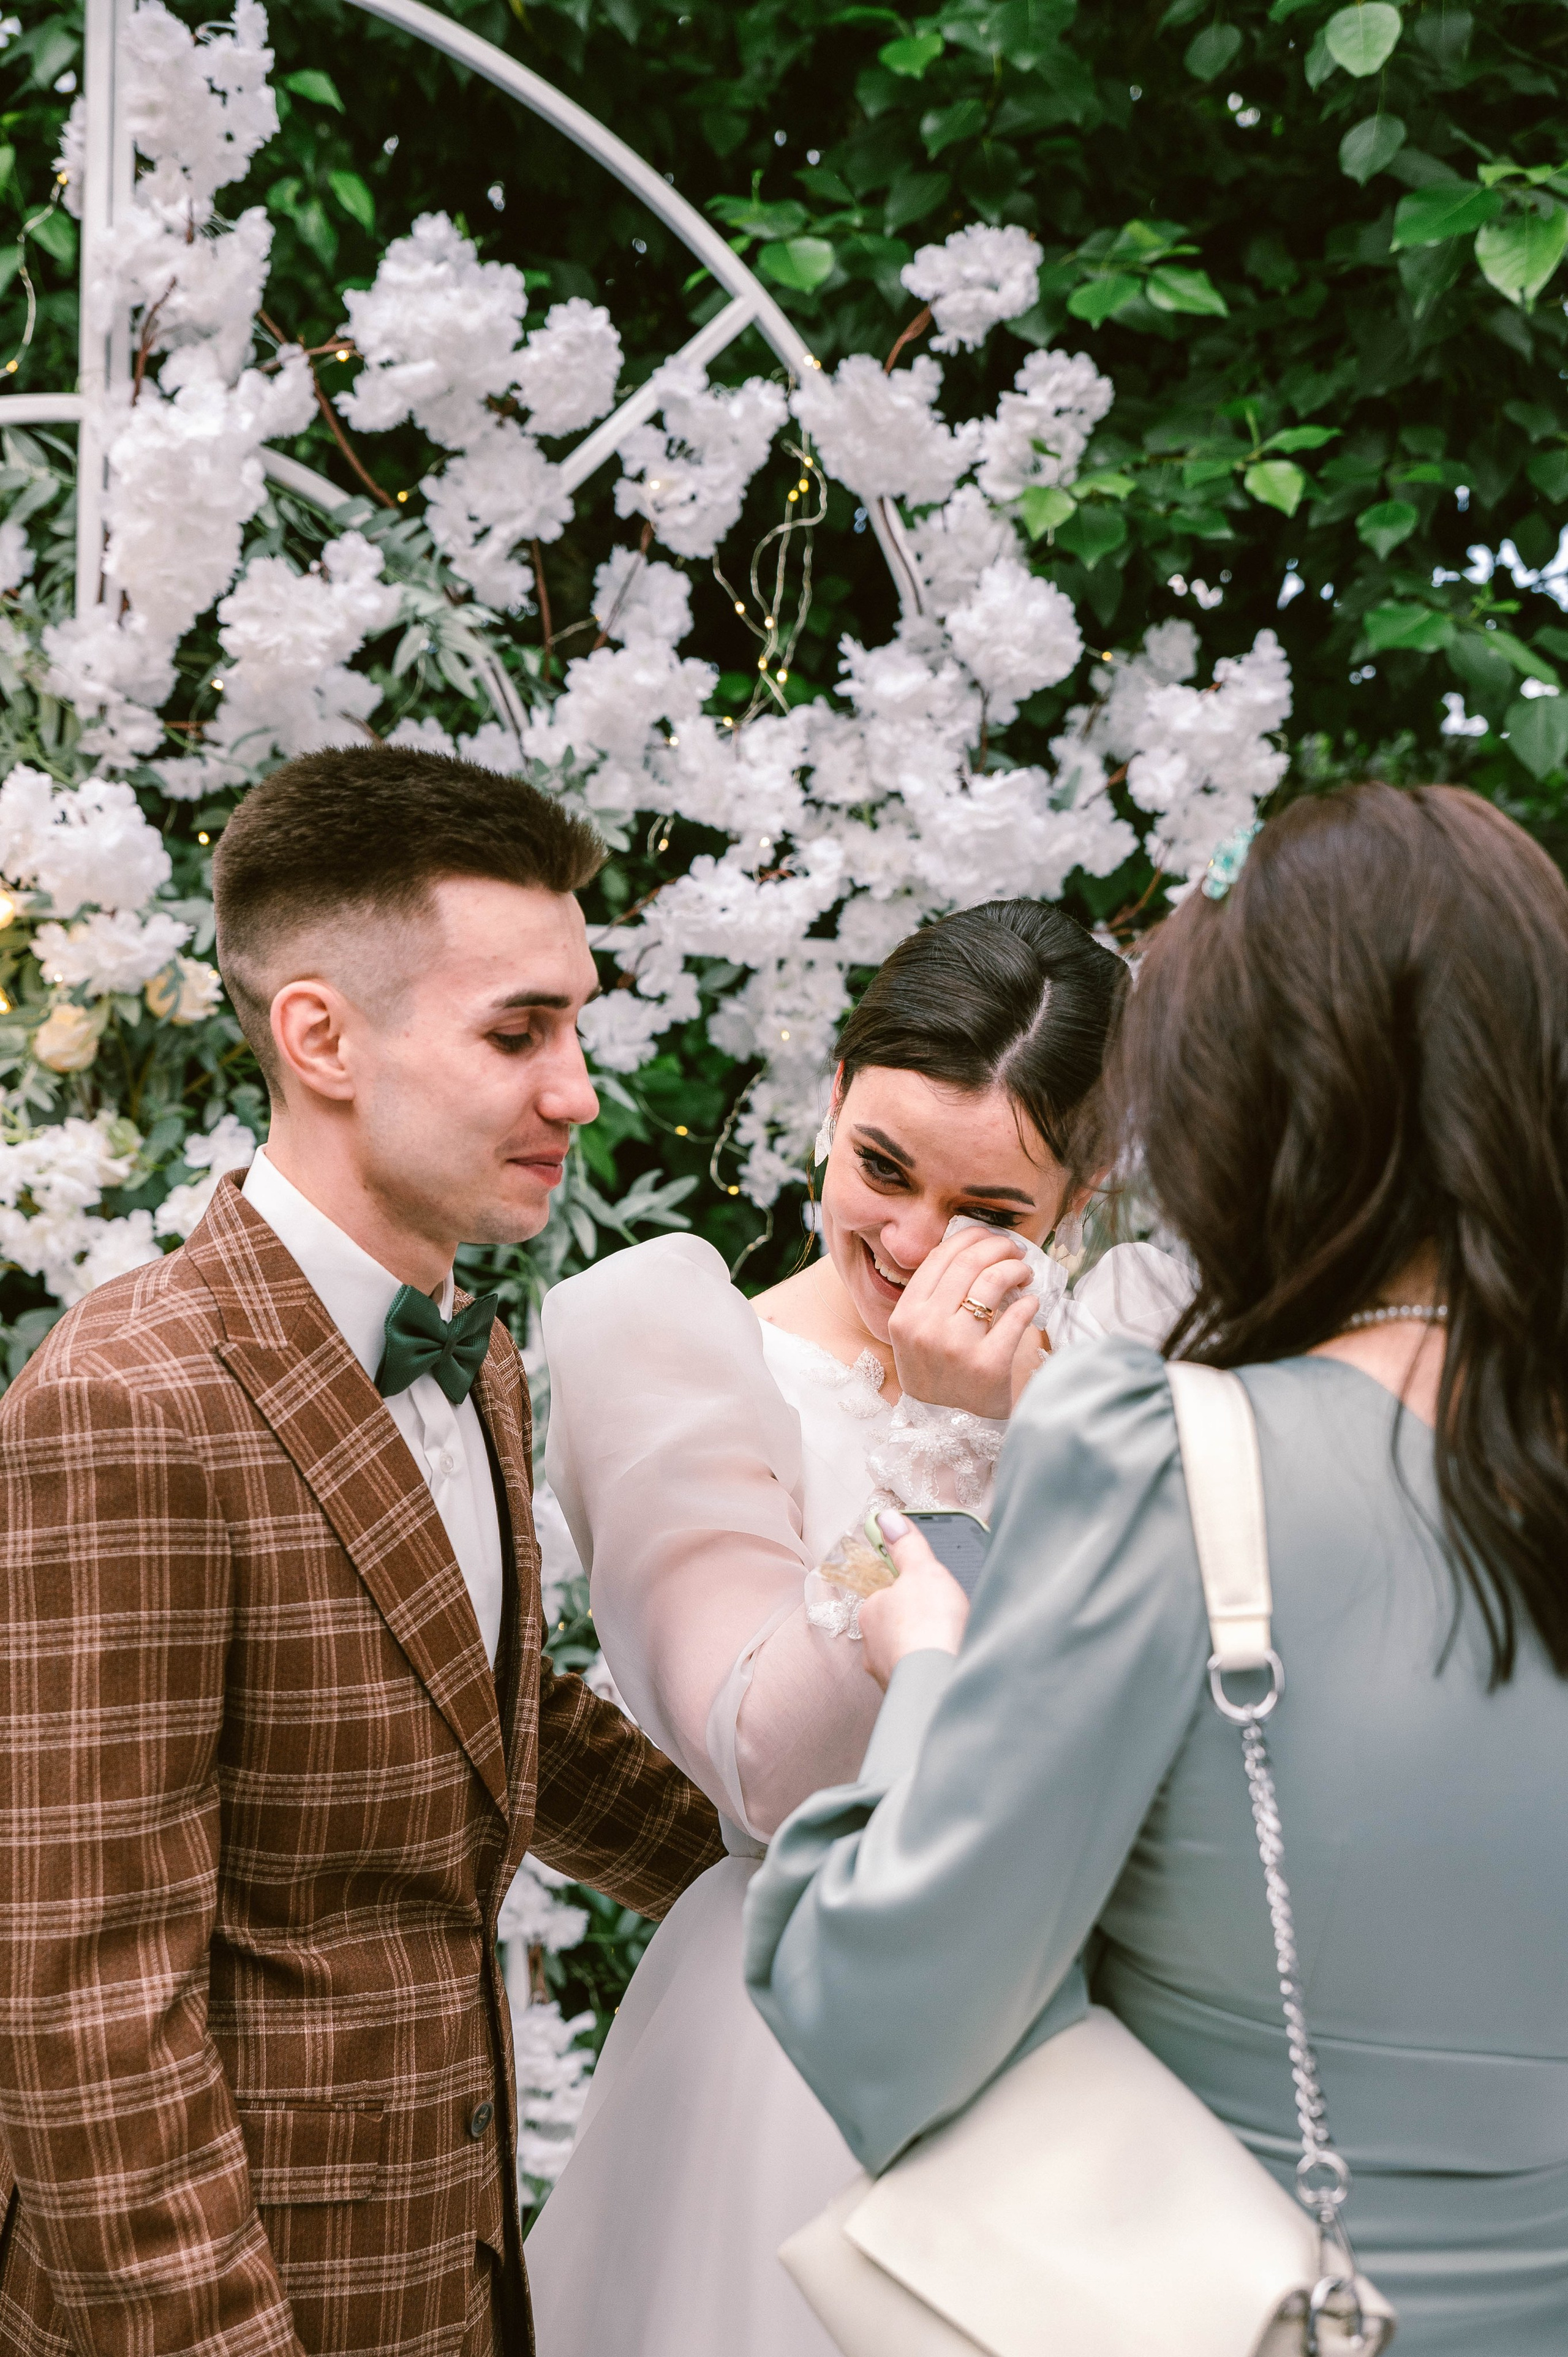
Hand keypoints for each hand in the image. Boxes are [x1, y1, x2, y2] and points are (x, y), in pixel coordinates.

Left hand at [858, 1512, 969, 1690]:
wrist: (941, 1682)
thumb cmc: (928, 1626)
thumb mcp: (922, 1571)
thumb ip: (906, 1545)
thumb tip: (888, 1519)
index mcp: (871, 1612)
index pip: (885, 1594)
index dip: (908, 1589)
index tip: (929, 1590)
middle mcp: (873, 1646)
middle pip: (895, 1627)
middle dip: (917, 1623)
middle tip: (945, 1617)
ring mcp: (889, 1674)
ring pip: (906, 1654)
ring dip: (924, 1650)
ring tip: (949, 1643)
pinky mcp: (909, 1695)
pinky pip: (920, 1676)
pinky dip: (933, 1671)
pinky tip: (949, 1666)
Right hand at [887, 1226, 1038, 1417]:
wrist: (946, 1431)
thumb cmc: (936, 1376)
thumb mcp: (915, 1337)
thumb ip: (932, 1298)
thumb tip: (972, 1251)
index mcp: (905, 1316)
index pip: (939, 1258)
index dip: (969, 1237)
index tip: (989, 1236)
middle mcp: (926, 1328)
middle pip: (968, 1263)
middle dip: (997, 1247)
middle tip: (1015, 1250)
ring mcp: (956, 1347)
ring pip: (992, 1283)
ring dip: (1015, 1269)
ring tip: (1025, 1273)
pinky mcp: (988, 1365)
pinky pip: (1015, 1317)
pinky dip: (1028, 1303)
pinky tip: (1031, 1303)